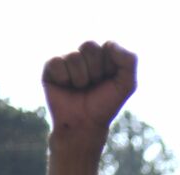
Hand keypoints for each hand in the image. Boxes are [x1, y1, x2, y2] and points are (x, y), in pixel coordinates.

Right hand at [42, 40, 136, 174]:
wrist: (85, 125)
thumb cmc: (105, 105)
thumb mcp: (126, 84)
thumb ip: (129, 61)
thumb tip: (109, 44)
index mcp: (102, 54)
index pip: (108, 46)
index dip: (110, 67)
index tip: (109, 81)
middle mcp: (83, 54)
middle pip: (89, 46)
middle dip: (95, 70)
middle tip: (93, 85)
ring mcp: (67, 60)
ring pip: (74, 57)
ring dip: (81, 78)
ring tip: (80, 89)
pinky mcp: (51, 68)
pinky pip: (57, 63)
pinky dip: (64, 78)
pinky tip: (66, 87)